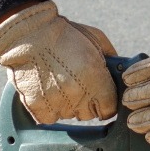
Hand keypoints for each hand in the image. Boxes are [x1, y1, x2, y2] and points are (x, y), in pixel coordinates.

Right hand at [0, 1, 116, 122]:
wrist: (30, 32)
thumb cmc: (65, 33)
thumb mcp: (97, 39)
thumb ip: (111, 58)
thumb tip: (119, 71)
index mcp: (96, 79)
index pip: (109, 110)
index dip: (105, 103)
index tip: (99, 98)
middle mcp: (78, 94)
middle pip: (88, 114)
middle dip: (85, 102)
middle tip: (76, 85)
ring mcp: (57, 101)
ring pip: (68, 115)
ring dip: (66, 104)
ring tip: (59, 83)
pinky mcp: (37, 105)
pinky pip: (48, 118)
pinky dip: (48, 109)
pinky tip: (47, 93)